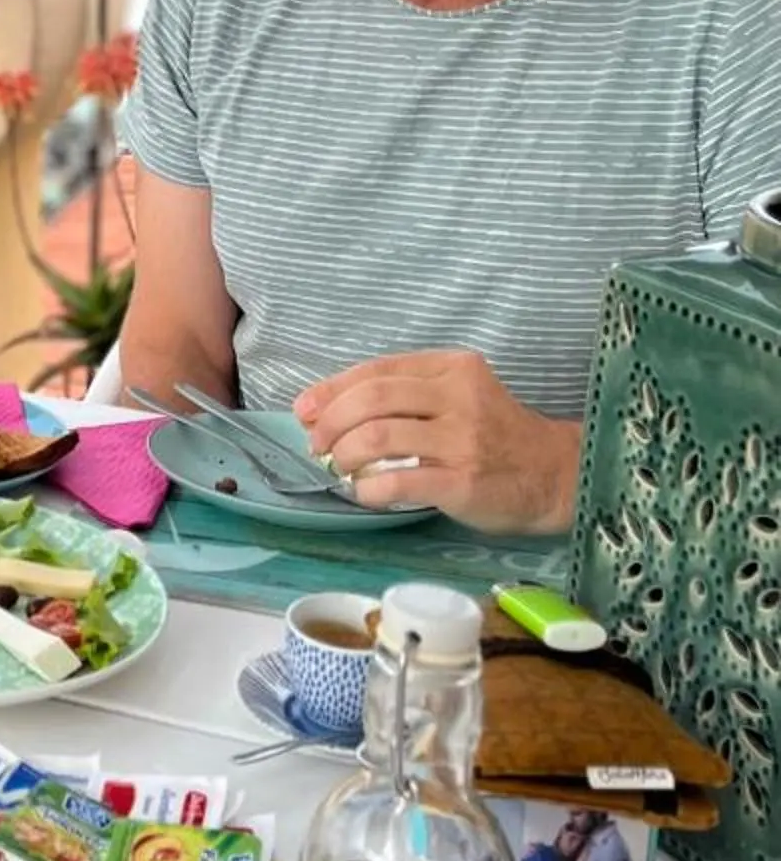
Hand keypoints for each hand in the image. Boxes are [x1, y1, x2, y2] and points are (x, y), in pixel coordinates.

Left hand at [295, 350, 581, 535]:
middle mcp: (458, 397)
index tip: (305, 410)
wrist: (555, 475)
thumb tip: (321, 409)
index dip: (331, 389)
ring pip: (377, 438)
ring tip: (342, 468)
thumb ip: (402, 396)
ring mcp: (463, 440)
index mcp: (452, 368)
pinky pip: (398, 481)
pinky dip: (368, 488)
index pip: (377, 370)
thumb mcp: (456, 397)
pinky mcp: (463, 481)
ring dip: (344, 455)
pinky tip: (365, 492)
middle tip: (317, 444)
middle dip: (331, 422)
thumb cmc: (495, 436)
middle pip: (372, 399)